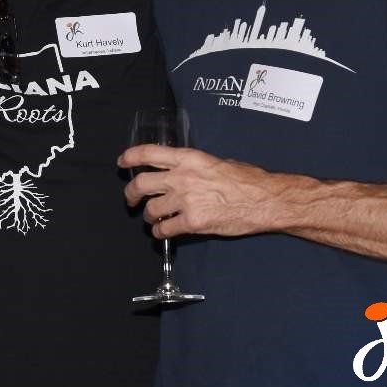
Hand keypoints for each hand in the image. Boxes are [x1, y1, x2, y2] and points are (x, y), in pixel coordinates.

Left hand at [120, 144, 278, 238]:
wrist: (264, 200)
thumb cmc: (247, 180)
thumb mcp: (217, 162)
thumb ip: (195, 167)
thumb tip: (183, 172)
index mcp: (188, 158)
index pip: (148, 153)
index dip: (130, 157)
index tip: (122, 162)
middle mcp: (182, 177)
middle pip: (141, 184)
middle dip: (130, 193)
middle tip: (130, 199)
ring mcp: (185, 200)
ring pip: (151, 209)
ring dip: (149, 216)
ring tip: (153, 218)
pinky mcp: (192, 222)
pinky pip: (164, 229)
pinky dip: (160, 232)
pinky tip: (164, 231)